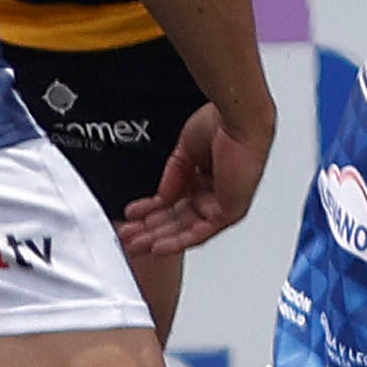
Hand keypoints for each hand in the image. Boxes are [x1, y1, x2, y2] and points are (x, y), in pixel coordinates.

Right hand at [119, 98, 271, 255]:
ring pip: (186, 229)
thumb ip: (172, 178)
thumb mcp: (185, 153)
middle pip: (178, 219)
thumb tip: (160, 198)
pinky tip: (157, 247)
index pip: (176, 201)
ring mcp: (223, 203)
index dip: (152, 210)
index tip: (132, 215)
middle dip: (150, 229)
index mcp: (207, 176)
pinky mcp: (230, 211)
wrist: (238, 120)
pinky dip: (178, 241)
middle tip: (128, 236)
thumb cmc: (222, 125)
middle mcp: (216, 192)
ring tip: (135, 244)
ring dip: (159, 238)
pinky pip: (201, 233)